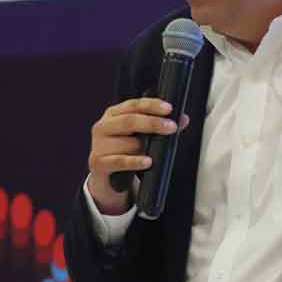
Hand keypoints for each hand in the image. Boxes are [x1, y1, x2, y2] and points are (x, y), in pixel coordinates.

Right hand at [87, 98, 188, 214]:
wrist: (106, 176)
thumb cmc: (124, 150)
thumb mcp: (139, 136)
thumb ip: (159, 126)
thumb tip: (182, 119)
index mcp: (113, 114)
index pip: (133, 105)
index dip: (152, 105)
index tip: (168, 108)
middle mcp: (103, 126)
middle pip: (129, 121)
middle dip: (153, 123)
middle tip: (171, 127)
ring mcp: (99, 145)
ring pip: (128, 143)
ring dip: (145, 147)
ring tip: (156, 152)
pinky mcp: (98, 163)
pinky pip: (120, 161)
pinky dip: (135, 162)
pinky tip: (147, 161)